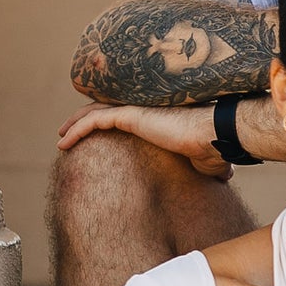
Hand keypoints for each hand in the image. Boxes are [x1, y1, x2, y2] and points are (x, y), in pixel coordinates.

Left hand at [58, 99, 229, 178]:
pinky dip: (75, 130)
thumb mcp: (207, 161)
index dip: (106, 121)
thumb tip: (225, 176)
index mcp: (156, 117)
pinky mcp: (130, 115)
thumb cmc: (213, 148)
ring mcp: (136, 110)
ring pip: (93, 113)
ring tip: (60, 139)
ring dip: (73, 125)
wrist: (215, 136)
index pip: (124, 114)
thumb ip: (206, 165)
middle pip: (104, 109)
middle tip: (68, 133)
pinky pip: (93, 121)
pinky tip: (63, 142)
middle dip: (83, 119)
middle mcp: (143, 109)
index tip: (93, 134)